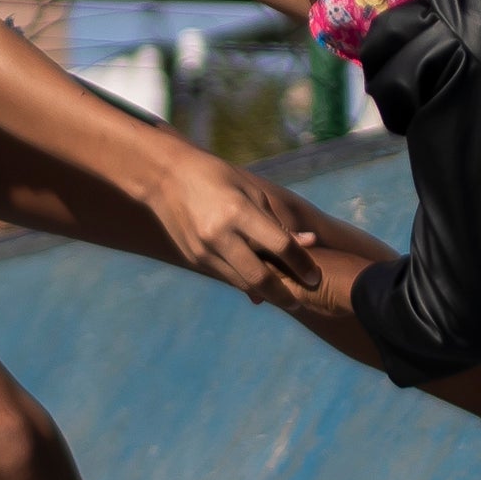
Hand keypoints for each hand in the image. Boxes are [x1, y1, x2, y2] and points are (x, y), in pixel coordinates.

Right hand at [138, 142, 325, 302]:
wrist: (165, 177)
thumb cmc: (216, 177)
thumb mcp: (250, 190)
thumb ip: (276, 222)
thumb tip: (309, 243)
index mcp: (238, 212)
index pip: (280, 245)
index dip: (302, 264)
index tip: (315, 276)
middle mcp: (219, 235)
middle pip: (260, 276)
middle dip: (284, 294)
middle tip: (300, 302)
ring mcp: (204, 250)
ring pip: (242, 282)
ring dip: (265, 293)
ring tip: (285, 297)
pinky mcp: (194, 258)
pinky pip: (226, 277)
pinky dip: (245, 282)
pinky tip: (259, 286)